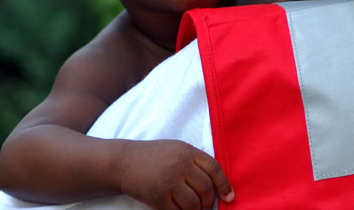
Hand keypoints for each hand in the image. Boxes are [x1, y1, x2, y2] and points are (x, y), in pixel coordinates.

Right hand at [119, 139, 233, 209]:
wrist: (125, 162)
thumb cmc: (155, 157)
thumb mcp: (177, 150)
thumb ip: (196, 162)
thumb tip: (219, 186)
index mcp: (187, 151)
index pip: (214, 168)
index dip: (224, 184)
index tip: (229, 196)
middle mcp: (179, 165)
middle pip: (206, 188)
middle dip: (209, 201)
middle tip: (206, 205)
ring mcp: (168, 181)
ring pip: (194, 204)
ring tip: (193, 208)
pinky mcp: (157, 197)